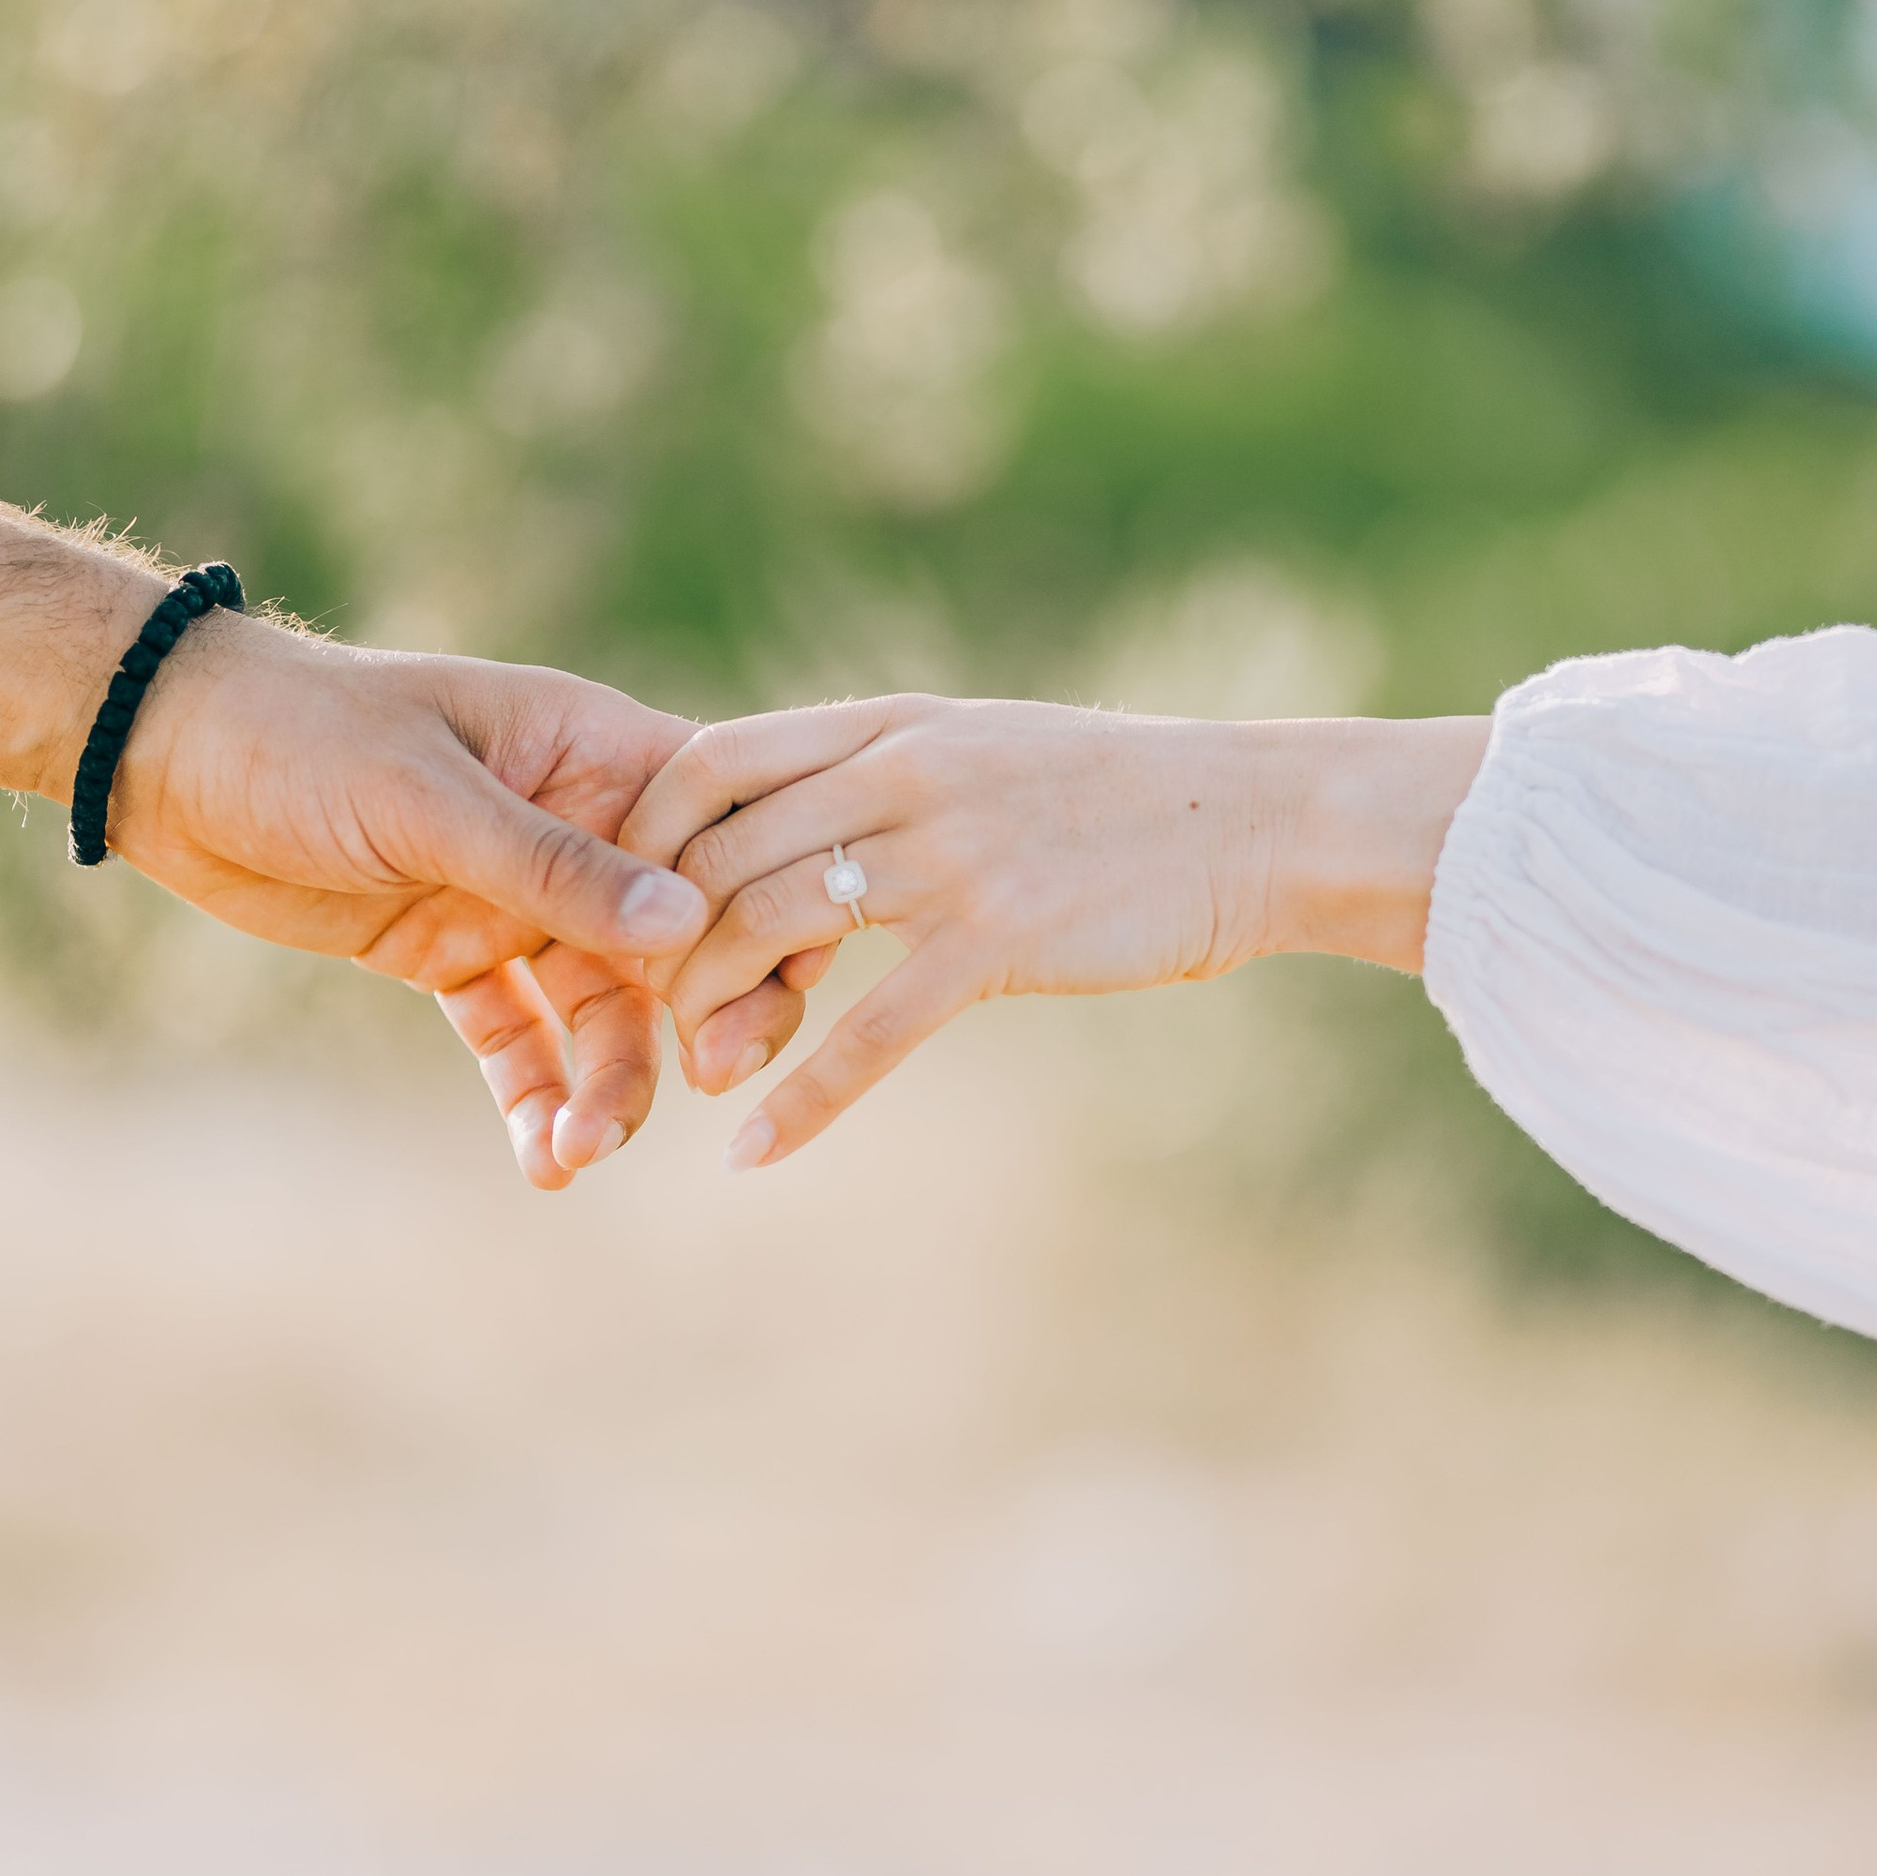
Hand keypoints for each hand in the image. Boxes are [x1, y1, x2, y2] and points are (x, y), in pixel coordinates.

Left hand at [108, 621, 716, 1188]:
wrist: (165, 756)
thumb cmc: (300, 733)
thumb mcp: (425, 797)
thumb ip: (552, 866)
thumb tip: (687, 926)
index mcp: (594, 751)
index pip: (719, 836)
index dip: (755, 918)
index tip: (752, 998)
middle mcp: (576, 826)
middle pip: (679, 940)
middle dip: (692, 1023)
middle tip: (695, 1091)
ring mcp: (516, 897)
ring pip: (601, 1008)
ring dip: (604, 1083)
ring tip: (579, 1152)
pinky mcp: (455, 954)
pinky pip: (519, 1038)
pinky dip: (535, 1098)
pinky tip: (543, 1161)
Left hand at [621, 693, 1487, 1168]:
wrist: (1255, 815)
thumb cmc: (1114, 798)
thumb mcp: (979, 751)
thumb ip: (879, 773)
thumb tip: (782, 817)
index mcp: (886, 724)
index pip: (706, 760)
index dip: (640, 836)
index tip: (621, 905)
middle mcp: (900, 773)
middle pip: (718, 856)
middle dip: (662, 943)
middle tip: (646, 1011)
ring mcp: (948, 852)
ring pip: (770, 931)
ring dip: (712, 1013)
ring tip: (692, 1073)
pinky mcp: (999, 937)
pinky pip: (870, 1031)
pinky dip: (802, 1099)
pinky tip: (756, 1150)